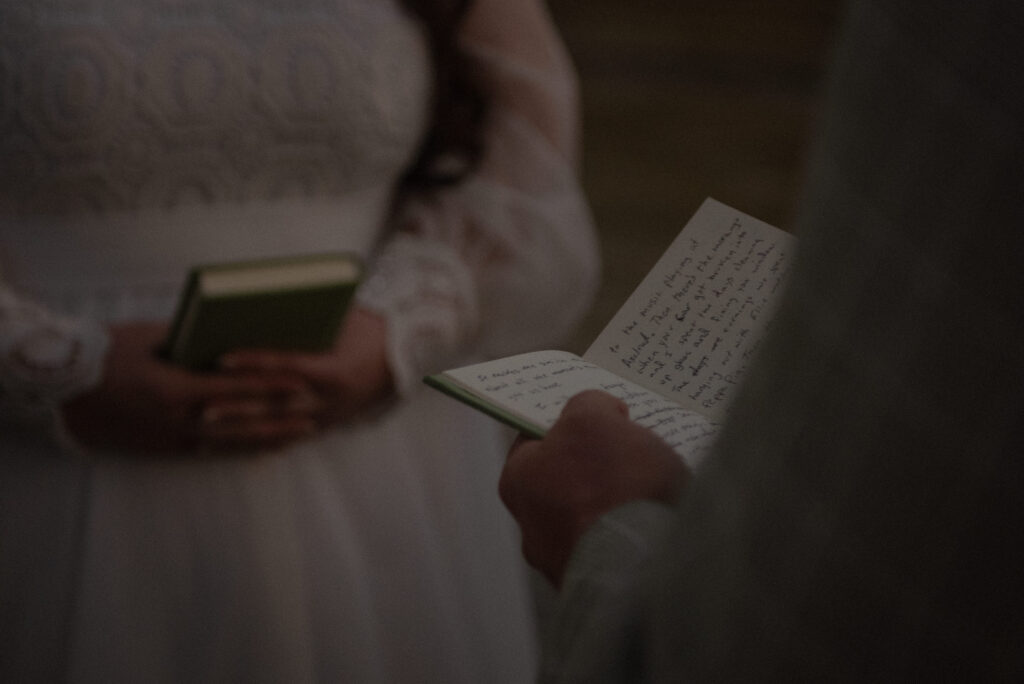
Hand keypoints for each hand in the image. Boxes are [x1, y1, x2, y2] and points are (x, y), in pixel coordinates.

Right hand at [61, 322, 314, 452]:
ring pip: (233, 442)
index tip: (303, 382)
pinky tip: (265, 447)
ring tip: (301, 433)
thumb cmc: (108, 354)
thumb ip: (196, 342)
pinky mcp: (167, 450)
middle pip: (243, 420)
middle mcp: (180, 419)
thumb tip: (232, 335)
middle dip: (282, 416)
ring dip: (270, 437)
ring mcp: (174, 439)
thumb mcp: (153, 339)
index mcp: (178, 388)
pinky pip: (213, 451)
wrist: (64, 393)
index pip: (238, 387)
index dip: (273, 385)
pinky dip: (242, 448)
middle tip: (316, 411)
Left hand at [206, 307, 393, 442]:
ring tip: (205, 433)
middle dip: (237, 407)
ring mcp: (330, 414)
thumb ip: (303, 323)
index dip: (254, 362)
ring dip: (241, 430)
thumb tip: (256, 315)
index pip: (287, 364)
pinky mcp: (330, 424)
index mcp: (335, 368)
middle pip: (276, 403)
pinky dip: (263, 443)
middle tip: (201, 408)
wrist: (406, 353)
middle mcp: (332, 397)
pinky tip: (237, 449)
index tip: (221, 359)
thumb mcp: (341, 318)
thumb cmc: (370, 327)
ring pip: (279, 427)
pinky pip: (292, 437)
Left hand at [499, 390, 688, 585]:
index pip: (534, 441)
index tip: (593, 415)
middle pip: (566, 481)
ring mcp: (564, 564)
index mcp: (518, 482)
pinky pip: (619, 548)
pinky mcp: (601, 587)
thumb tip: (599, 411)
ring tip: (655, 486)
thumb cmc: (609, 486)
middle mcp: (532, 528)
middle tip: (630, 447)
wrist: (642, 566)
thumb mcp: (594, 418)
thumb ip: (589, 404)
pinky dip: (637, 532)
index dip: (565, 422)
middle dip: (597, 464)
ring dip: (621, 502)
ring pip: (595, 518)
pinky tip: (660, 519)